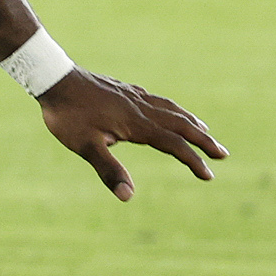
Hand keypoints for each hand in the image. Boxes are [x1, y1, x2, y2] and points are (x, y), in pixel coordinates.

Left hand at [38, 69, 224, 201]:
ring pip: (171, 109)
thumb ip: (108, 170)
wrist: (52, 78)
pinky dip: (172, 108)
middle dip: (203, 140)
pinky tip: (169, 110)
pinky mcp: (124, 90)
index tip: (209, 175)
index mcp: (136, 124)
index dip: (193, 160)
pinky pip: (158, 100)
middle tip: (224, 154)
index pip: (173, 144)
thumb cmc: (66, 115)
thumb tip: (127, 197)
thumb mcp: (84, 146)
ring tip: (205, 130)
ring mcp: (134, 96)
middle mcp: (141, 108)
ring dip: (191, 122)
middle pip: (181, 125)